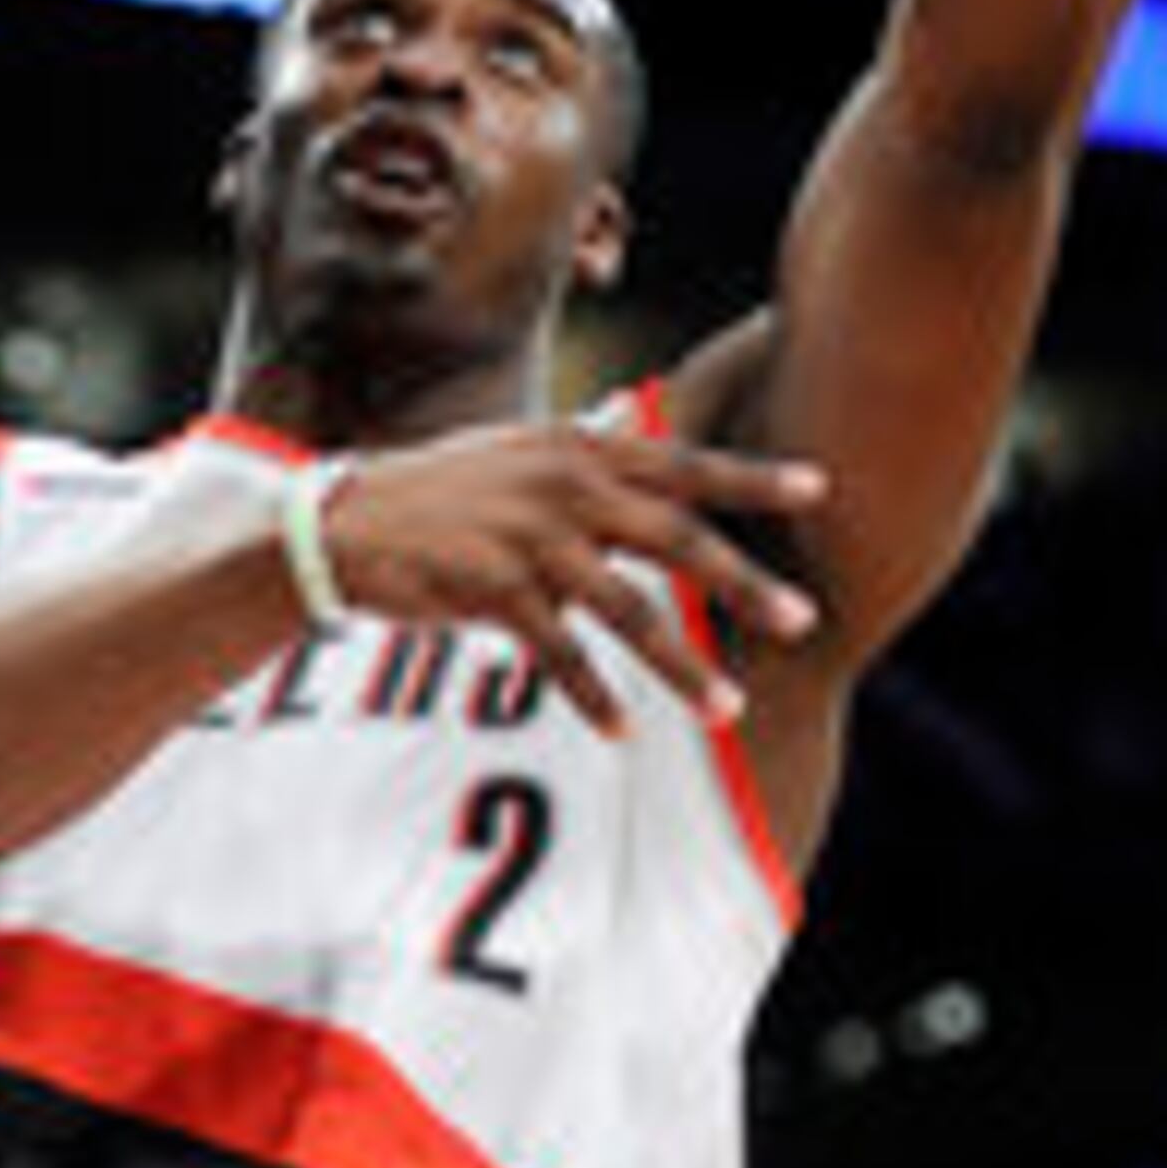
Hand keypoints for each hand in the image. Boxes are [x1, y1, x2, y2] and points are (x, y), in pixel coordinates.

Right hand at [322, 417, 823, 737]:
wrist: (345, 522)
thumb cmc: (443, 491)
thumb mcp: (520, 453)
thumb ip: (588, 457)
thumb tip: (643, 436)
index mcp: (580, 449)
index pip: (685, 463)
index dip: (754, 478)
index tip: (821, 487)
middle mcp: (564, 487)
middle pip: (677, 539)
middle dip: (744, 584)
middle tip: (803, 621)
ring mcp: (529, 538)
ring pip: (627, 610)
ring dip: (681, 667)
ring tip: (727, 709)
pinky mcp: (492, 589)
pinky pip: (559, 653)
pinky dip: (592, 696)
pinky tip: (623, 731)